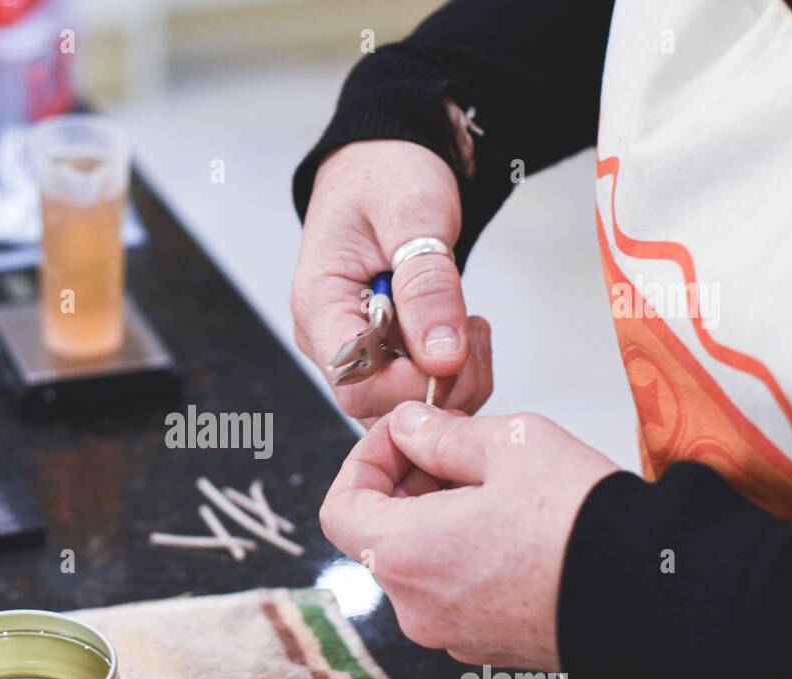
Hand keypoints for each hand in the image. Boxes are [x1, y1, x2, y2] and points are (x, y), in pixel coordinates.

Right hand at [292, 141, 489, 423]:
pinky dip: (452, 372)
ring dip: (451, 380)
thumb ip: (427, 286)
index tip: (454, 350)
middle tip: (472, 330)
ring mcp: (352, 350)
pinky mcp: (379, 353)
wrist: (385, 159)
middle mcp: (327, 340)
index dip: (411, 384)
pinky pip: (414, 388)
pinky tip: (461, 329)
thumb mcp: (414, 215)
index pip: (355, 384)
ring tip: (469, 323)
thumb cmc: (388, 175)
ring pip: (400, 405)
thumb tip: (442, 359)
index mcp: (319, 307)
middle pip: (377, 406)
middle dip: (438, 385)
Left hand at [319, 402, 619, 670]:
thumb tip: (409, 428)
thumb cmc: (583, 521)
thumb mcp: (509, 444)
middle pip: (382, 535)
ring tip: (500, 484)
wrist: (659, 597)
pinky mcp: (493, 650)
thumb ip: (441, 434)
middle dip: (410, 483)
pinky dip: (470, 556)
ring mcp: (454, 636)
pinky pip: (460, 593)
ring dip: (442, 519)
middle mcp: (416, 608)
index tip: (405, 435)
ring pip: (424, 564)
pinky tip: (519, 527)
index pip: (340, 507)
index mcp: (404, 555)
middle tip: (459, 448)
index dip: (364, 461)